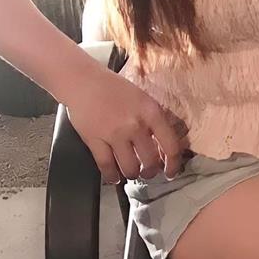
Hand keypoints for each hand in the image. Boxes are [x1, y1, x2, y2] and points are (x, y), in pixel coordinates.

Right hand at [65, 61, 190, 183]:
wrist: (84, 81)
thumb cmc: (114, 88)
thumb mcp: (143, 98)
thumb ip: (155, 119)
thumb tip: (166, 144)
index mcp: (151, 112)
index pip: (171, 145)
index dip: (173, 164)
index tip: (171, 172)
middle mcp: (135, 125)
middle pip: (150, 162)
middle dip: (151, 172)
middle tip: (148, 172)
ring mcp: (114, 134)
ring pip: (130, 168)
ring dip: (132, 174)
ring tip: (131, 172)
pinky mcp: (95, 141)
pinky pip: (107, 167)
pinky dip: (112, 176)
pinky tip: (114, 177)